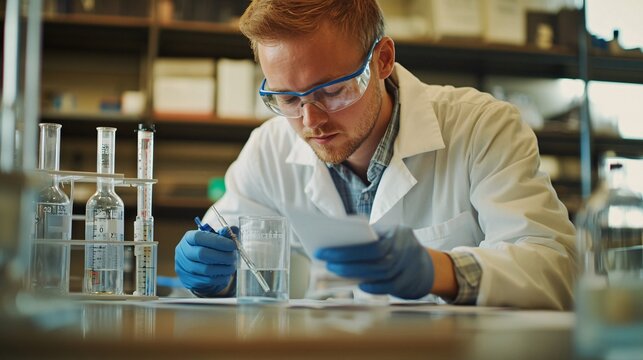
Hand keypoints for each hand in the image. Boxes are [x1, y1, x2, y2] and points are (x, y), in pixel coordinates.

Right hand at [175, 227, 237, 296]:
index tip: (232, 245)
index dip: (217, 241)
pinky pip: (207, 281)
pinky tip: (226, 274)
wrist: (197, 265)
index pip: (199, 238)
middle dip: (222, 256)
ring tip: (232, 266)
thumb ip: (223, 234)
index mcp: (188, 238)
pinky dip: (220, 278)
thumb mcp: (214, 238)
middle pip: (201, 254)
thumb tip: (232, 229)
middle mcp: (182, 252)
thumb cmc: (208, 248)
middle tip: (233, 257)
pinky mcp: (188, 280)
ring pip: (205, 269)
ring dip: (223, 268)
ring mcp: (183, 268)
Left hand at [314, 226, 433, 298]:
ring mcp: (410, 267)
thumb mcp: (386, 234)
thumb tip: (336, 239)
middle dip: (348, 263)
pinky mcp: (410, 283)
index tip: (322, 251)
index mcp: (397, 232)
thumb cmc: (396, 246)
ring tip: (335, 273)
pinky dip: (373, 288)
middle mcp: (406, 249)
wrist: (426, 265)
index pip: (371, 243)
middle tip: (327, 265)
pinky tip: (358, 286)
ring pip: (382, 274)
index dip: (346, 250)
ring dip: (356, 274)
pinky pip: (389, 287)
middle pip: (376, 260)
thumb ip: (367, 234)